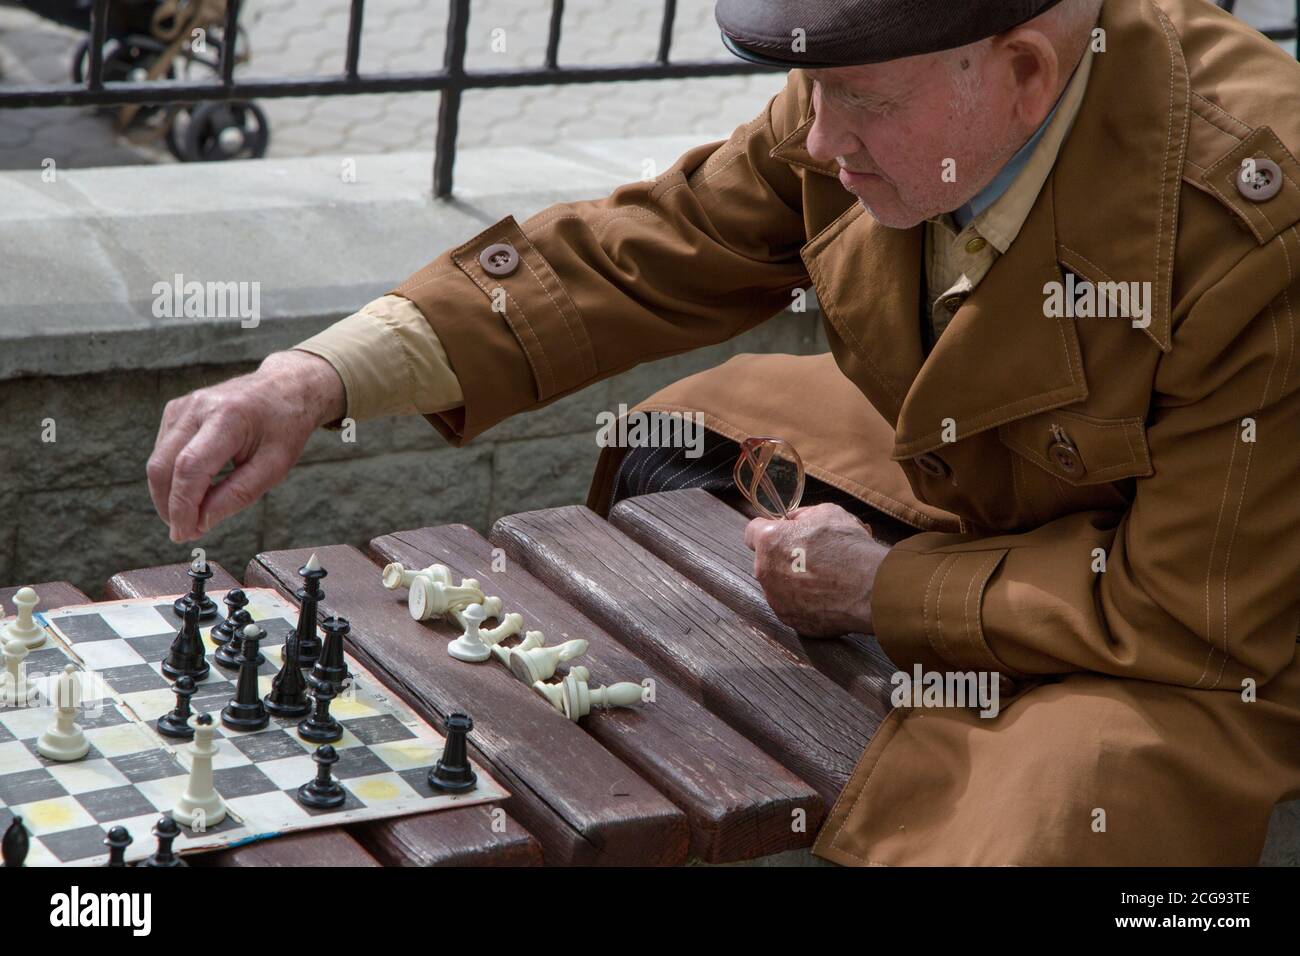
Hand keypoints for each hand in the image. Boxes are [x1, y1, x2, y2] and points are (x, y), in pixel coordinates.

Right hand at [147, 350, 344, 541]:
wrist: (285, 387)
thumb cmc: (284, 427)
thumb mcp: (274, 466)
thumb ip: (237, 495)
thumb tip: (200, 523)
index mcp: (228, 418)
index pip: (189, 468)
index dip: (181, 506)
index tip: (183, 534)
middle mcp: (198, 407)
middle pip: (163, 465)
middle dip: (168, 505)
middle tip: (185, 531)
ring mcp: (184, 405)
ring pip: (158, 459)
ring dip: (168, 493)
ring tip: (192, 513)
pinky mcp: (176, 409)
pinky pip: (163, 449)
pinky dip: (171, 475)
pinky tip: (194, 487)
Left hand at [744, 502, 887, 636]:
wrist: (869, 588)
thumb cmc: (847, 547)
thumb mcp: (827, 513)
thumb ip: (802, 516)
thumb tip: (794, 520)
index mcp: (769, 542)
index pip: (752, 532)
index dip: (767, 530)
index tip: (781, 532)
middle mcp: (765, 572)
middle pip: (766, 561)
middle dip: (783, 558)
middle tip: (811, 556)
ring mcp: (777, 599)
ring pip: (779, 586)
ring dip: (793, 582)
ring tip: (823, 579)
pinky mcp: (791, 620)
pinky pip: (793, 607)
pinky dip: (805, 602)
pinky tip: (827, 596)